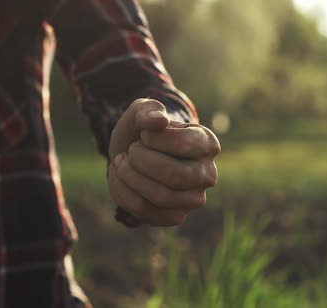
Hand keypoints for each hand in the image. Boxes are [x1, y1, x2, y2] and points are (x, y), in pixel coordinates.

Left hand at [108, 99, 220, 225]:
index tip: (144, 134)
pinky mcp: (175, 217)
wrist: (134, 155)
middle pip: (173, 175)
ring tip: (120, 163)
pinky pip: (145, 211)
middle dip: (140, 161)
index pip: (183, 144)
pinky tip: (118, 178)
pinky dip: (122, 193)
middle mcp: (208, 174)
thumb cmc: (143, 132)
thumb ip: (148, 110)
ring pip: (159, 196)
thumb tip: (159, 120)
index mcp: (208, 144)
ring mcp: (194, 200)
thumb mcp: (142, 112)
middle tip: (130, 151)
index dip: (153, 139)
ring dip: (128, 177)